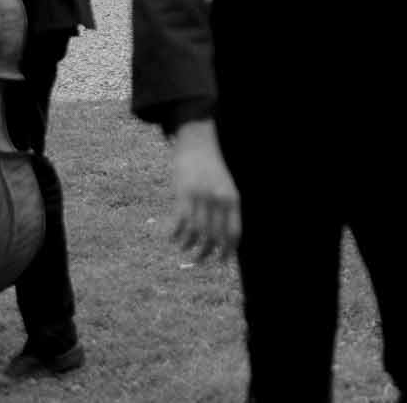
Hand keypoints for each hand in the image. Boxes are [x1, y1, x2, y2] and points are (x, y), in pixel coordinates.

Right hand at [169, 121, 240, 262]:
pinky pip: (180, 222)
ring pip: (196, 232)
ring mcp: (201, 197)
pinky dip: (176, 235)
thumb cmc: (213, 170)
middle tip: (200, 260)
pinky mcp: (183, 194)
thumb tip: (223, 238)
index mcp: (233, 199)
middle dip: (207, 252)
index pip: (233, 232)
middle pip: (214, 236)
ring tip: (186, 249)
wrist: (198, 145)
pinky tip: (173, 238)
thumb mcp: (226, 187)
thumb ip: (226, 209)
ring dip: (190, 246)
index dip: (228, 250)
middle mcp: (218, 200)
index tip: (222, 261)